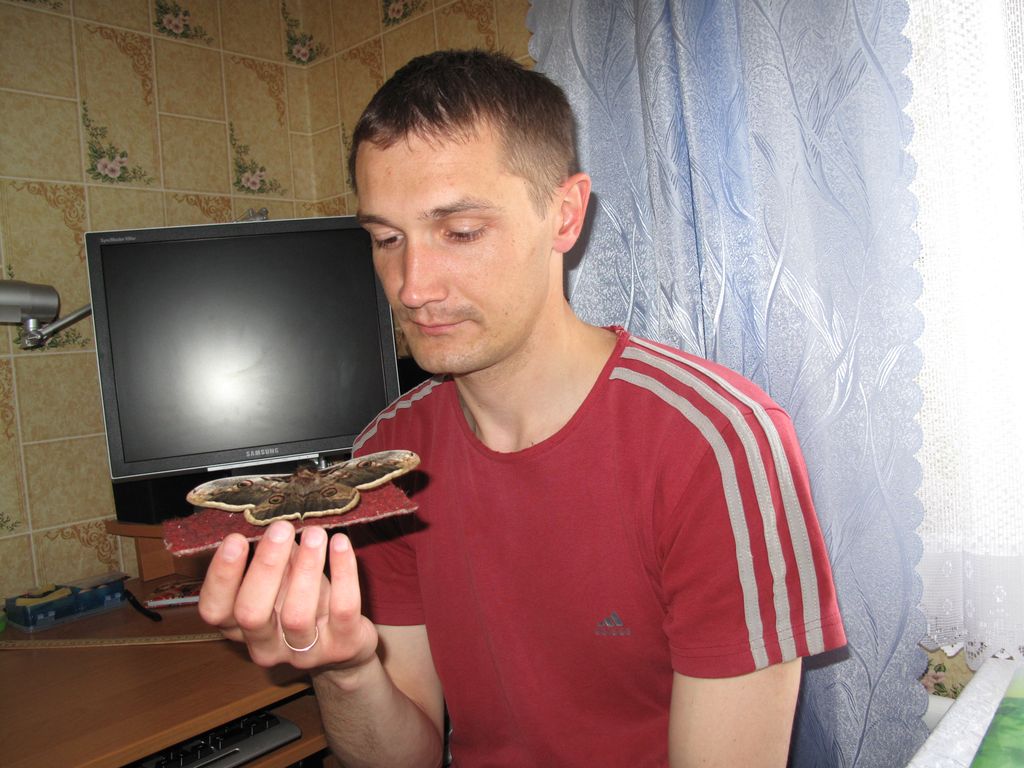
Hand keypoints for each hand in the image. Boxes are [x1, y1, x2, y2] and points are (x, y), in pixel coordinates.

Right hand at [198, 521, 378, 671]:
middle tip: (280, 528)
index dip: (222, 577)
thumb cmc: (303, 601)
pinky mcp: (342, 646)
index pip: (216, 610)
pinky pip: (342, 608)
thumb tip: (272, 522)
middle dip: (265, 566)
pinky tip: (340, 544)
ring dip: (305, 568)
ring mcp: (303, 653)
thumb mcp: (281, 580)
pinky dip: (343, 572)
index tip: (235, 539)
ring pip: (297, 614)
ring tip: (314, 534)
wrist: (346, 645)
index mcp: (240, 627)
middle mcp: (265, 646)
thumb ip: (271, 558)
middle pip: (251, 613)